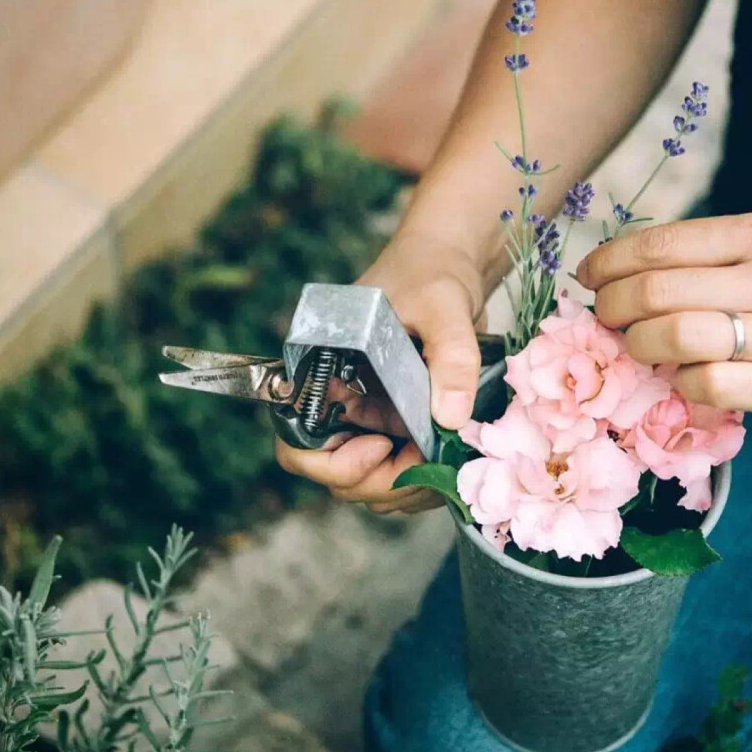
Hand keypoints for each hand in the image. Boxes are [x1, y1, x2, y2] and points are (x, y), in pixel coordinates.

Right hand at [276, 231, 485, 512]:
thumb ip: (451, 356)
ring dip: (406, 489)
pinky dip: (423, 481)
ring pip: (369, 483)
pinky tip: (452, 465)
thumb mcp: (444, 306)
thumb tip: (451, 417)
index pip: (298, 443)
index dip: (332, 464)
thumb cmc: (433, 272)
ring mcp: (370, 416)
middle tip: (427, 463)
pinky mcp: (401, 423)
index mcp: (325, 373)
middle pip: (336, 477)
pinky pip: (400, 472)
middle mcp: (340, 402)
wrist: (454, 262)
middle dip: (382, 484)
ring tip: (443, 462)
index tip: (381, 446)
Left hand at [576, 213, 751, 421]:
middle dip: (610, 308)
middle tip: (603, 317)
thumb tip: (626, 272)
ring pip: (672, 339)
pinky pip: (707, 386)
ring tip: (637, 346)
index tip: (587, 277)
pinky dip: (679, 384)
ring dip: (637, 345)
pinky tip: (684, 377)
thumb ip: (713, 254)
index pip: (660, 244)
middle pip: (655, 292)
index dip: (608, 262)